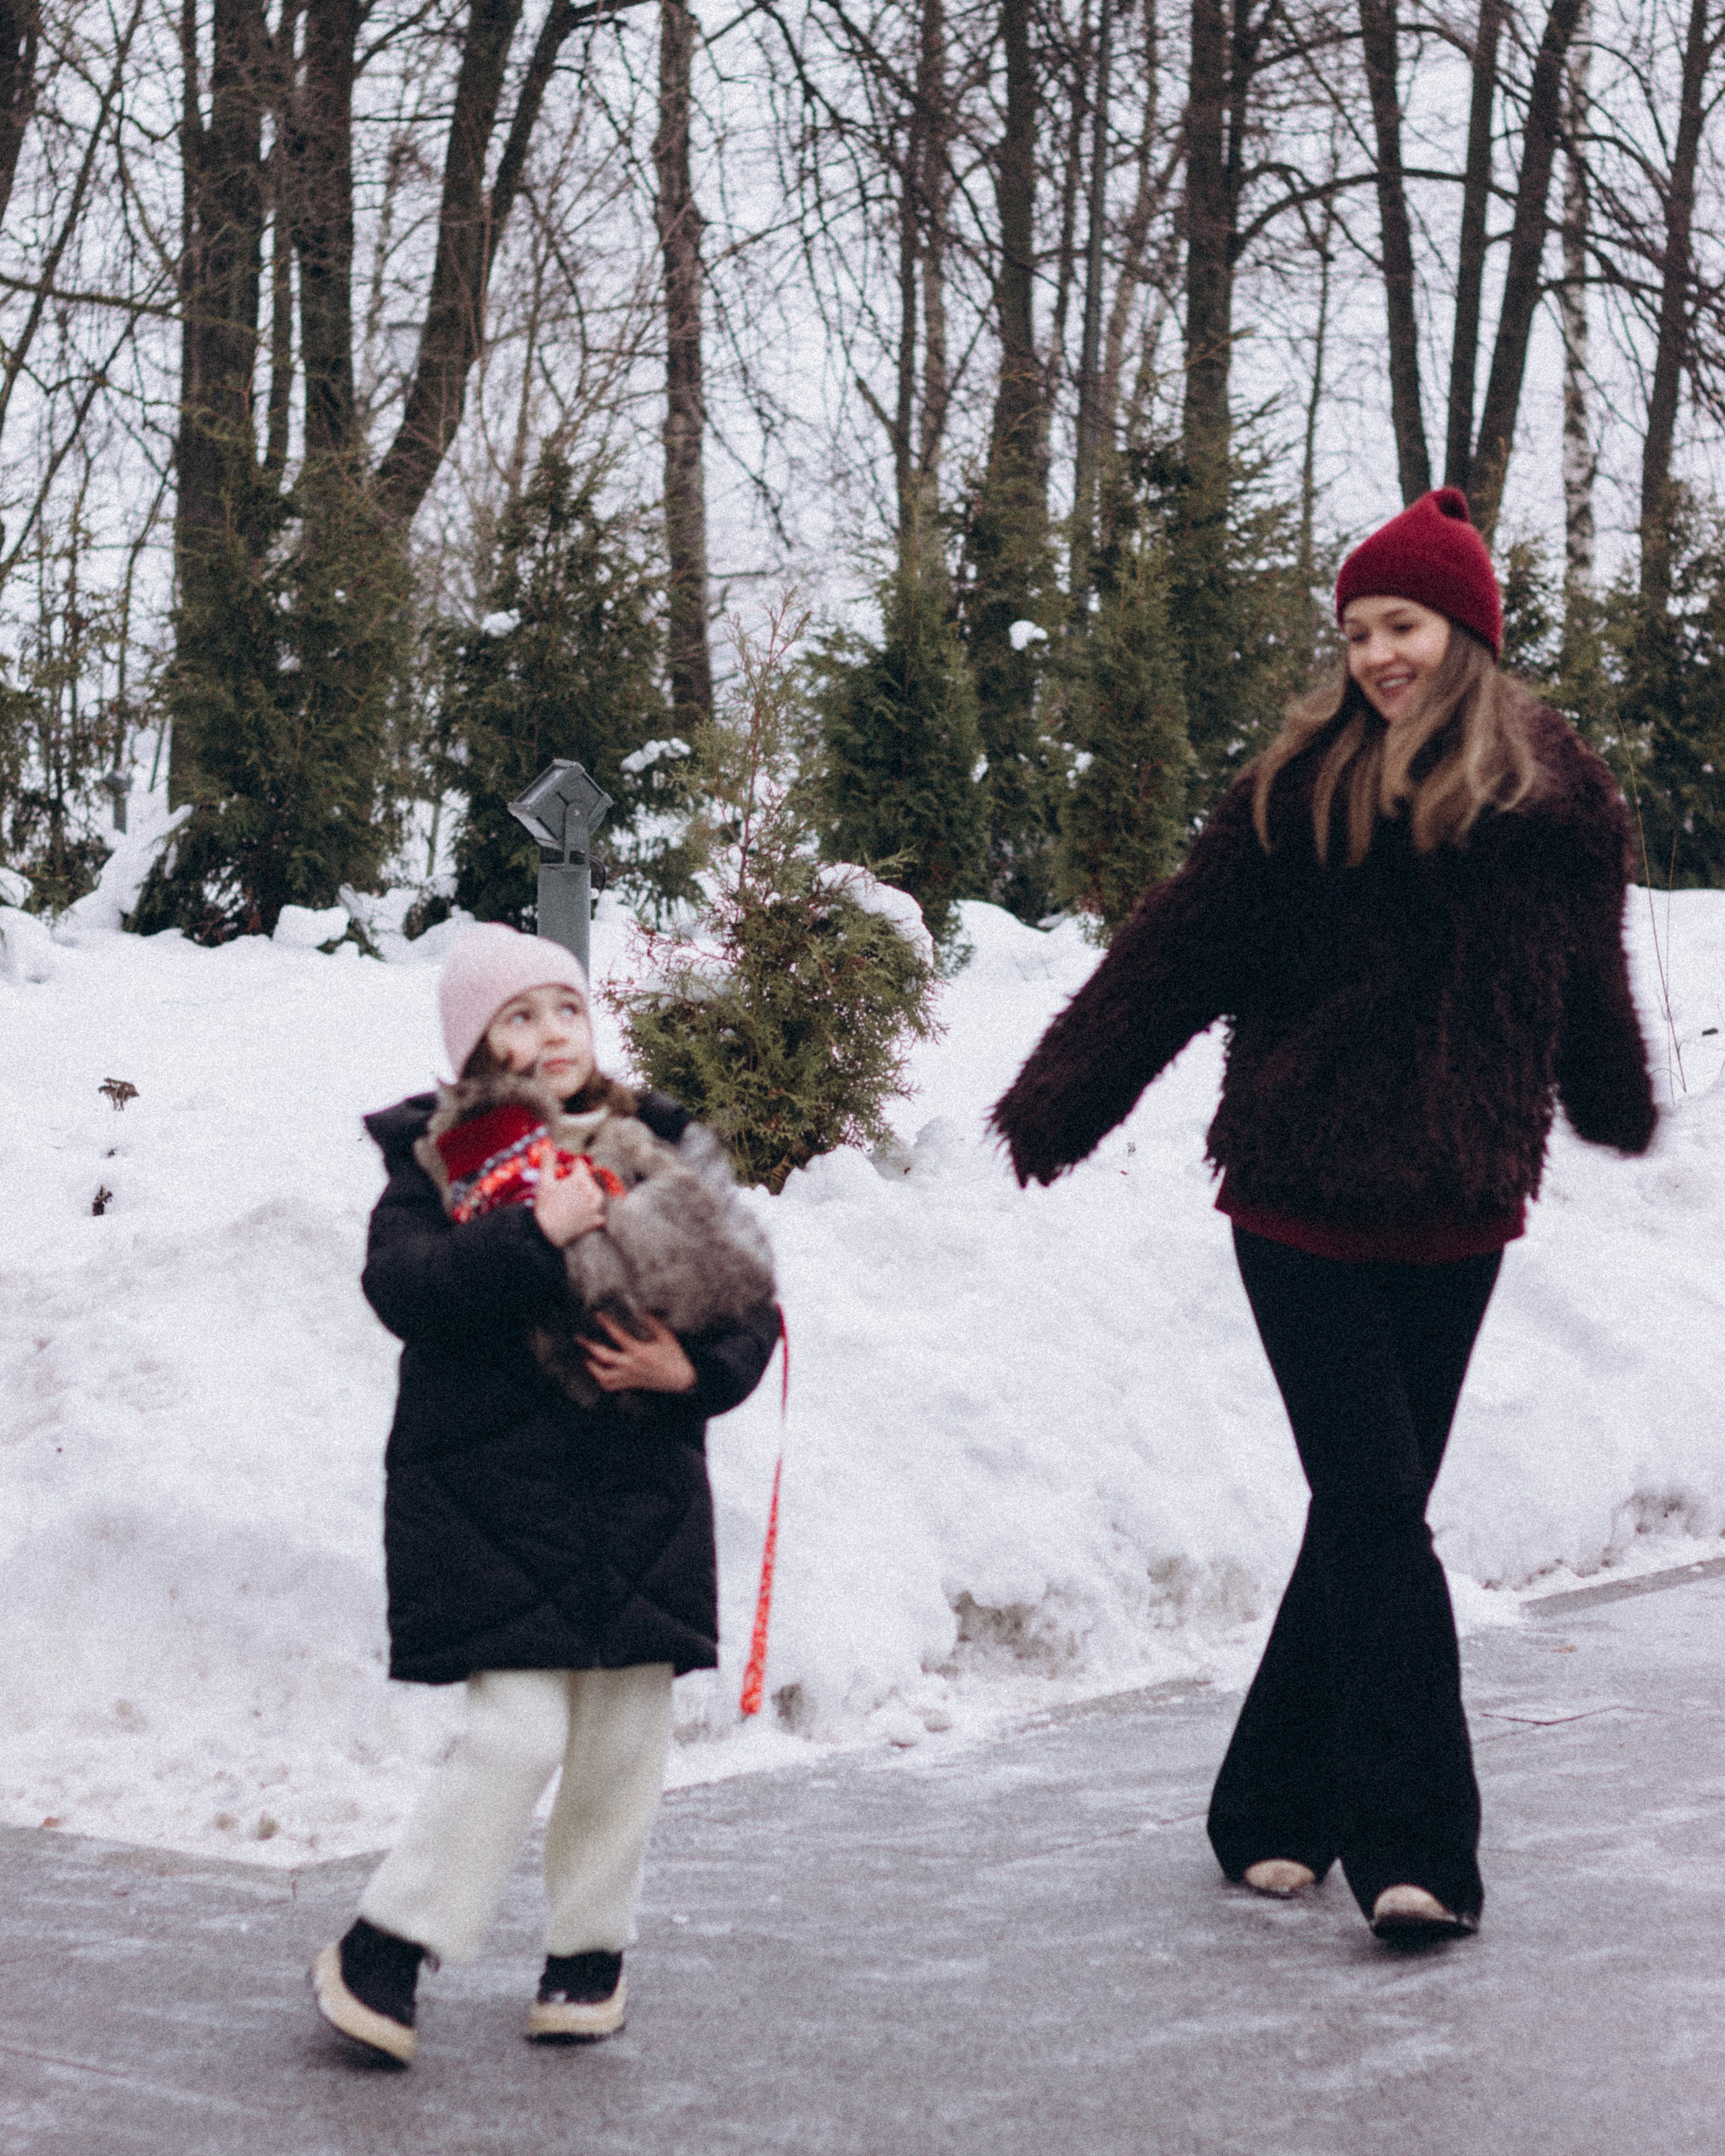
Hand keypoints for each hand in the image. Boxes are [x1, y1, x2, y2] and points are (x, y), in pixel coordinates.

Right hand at [534, 1155, 607, 1248]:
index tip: (566, 1170)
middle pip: (589, 1179)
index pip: (580, 1164)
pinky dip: (595, 1212)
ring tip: (575, 1199)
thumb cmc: (545, 1207)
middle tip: (567, 1187)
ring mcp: (595, 1206)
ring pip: (597, 1193)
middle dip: (579, 1180)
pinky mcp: (596, 1220)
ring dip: (589, 1193)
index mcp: (580, 1180)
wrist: (547, 1232)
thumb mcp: (544, 1182)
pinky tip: (586, 1213)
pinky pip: (601, 1213)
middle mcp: (591, 1191)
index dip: (572, 1166)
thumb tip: (548, 1149)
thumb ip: (548, 1163)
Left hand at [582, 1310, 696, 1394]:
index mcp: (639, 1351)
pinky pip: (611, 1386)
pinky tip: (598, 1373)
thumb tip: (643, 1311)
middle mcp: (630, 1365)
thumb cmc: (675, 1357)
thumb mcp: (666, 1337)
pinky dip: (602, 1380)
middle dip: (589, 1345)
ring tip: (586, 1357)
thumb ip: (653, 1324)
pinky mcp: (631, 1383)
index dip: (606, 1324)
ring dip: (592, 1366)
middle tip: (579, 1337)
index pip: (617, 1335)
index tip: (598, 1315)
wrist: (681, 1380)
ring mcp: (629, 1376)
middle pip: (603, 1356)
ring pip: (603, 1375)